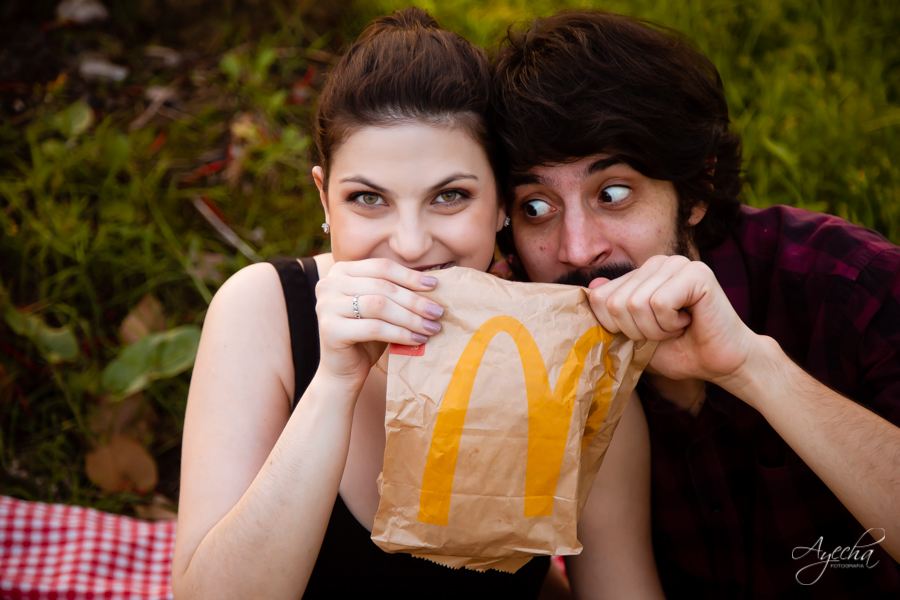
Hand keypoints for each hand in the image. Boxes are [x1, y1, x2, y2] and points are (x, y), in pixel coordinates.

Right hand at [314, 258, 444, 388]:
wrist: (343, 371)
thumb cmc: (366, 336)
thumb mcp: (381, 307)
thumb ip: (396, 291)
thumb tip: (432, 282)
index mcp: (341, 271)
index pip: (381, 267)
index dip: (409, 275)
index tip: (434, 285)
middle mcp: (329, 284)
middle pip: (382, 286)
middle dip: (414, 300)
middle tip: (438, 311)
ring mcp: (326, 306)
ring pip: (379, 305)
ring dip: (410, 317)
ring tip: (431, 327)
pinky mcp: (331, 329)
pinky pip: (374, 328)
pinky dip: (400, 333)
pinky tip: (417, 339)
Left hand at [588, 255, 757, 385]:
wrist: (720, 364)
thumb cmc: (680, 350)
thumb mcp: (636, 336)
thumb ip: (614, 314)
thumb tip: (593, 286)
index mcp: (641, 275)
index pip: (599, 297)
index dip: (616, 328)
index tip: (645, 333)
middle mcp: (657, 263)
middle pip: (615, 303)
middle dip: (637, 331)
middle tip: (665, 332)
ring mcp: (676, 264)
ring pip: (636, 303)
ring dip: (656, 330)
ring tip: (678, 327)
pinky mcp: (695, 272)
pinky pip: (659, 303)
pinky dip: (670, 323)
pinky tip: (689, 321)